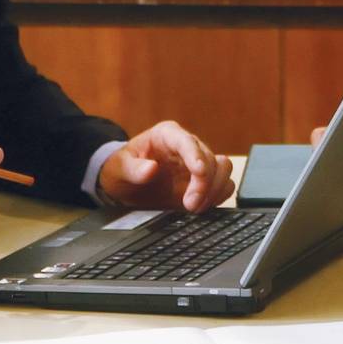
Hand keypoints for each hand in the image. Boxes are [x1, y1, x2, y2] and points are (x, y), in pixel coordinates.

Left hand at [98, 120, 233, 211]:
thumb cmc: (122, 169)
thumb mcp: (119, 168)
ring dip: (215, 189)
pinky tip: (203, 207)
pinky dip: (218, 196)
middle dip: (204, 184)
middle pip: (210, 159)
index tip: (199, 172)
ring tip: (196, 208)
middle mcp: (187, 146)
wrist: (126, 183)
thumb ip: (133, 169)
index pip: (187, 141)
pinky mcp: (204, 181)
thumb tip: (150, 169)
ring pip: (223, 169)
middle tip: (190, 205)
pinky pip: (223, 184)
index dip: (196, 156)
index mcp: (167, 135)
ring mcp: (198, 163)